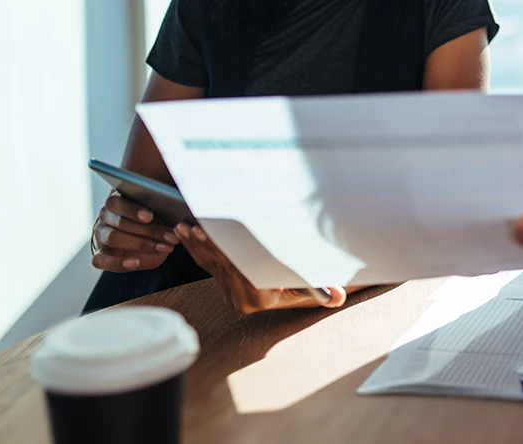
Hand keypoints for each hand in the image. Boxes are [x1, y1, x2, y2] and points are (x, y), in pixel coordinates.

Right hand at [90, 193, 179, 271]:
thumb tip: (179, 208)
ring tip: (164, 247)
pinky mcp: (99, 256)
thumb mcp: (158, 214)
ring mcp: (100, 237)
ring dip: (141, 244)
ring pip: (113, 238)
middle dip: (148, 231)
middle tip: (171, 236)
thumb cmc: (150, 224)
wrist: (141, 244)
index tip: (150, 216)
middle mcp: (105, 218)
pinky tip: (135, 262)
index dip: (132, 209)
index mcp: (115, 202)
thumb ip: (162, 208)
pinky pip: (101, 260)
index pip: (116, 202)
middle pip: (120, 223)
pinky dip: (117, 262)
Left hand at [175, 223, 348, 314]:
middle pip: (221, 264)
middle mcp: (241, 299)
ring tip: (183, 226)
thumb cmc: (305, 285)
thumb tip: (339, 296)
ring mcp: (230, 292)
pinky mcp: (222, 284)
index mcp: (259, 298)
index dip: (224, 250)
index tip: (212, 233)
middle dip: (205, 242)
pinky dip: (195, 247)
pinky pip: (205, 265)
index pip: (238, 268)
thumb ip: (324, 292)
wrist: (295, 293)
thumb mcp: (313, 287)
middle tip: (192, 223)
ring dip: (196, 243)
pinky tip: (186, 232)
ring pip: (210, 264)